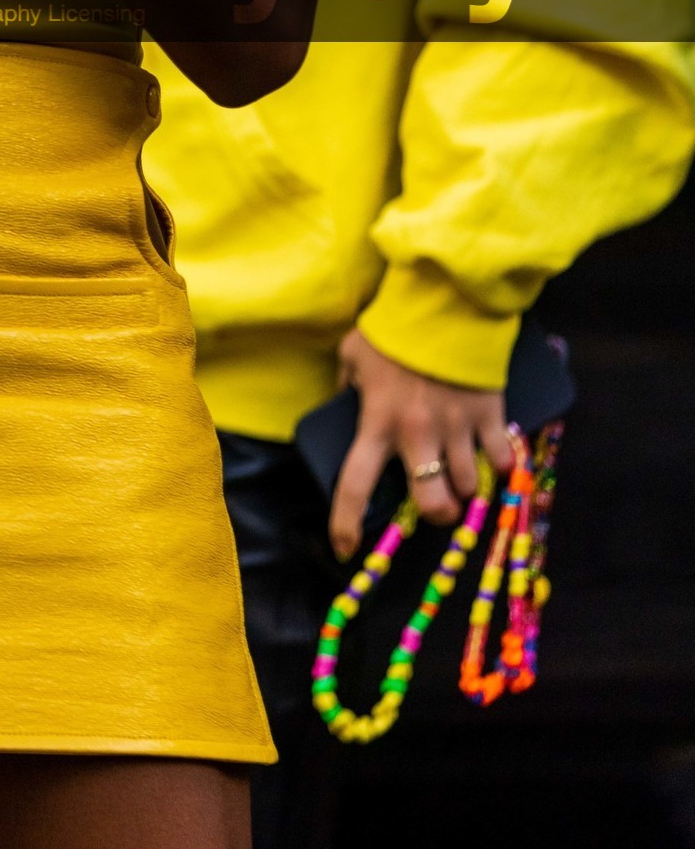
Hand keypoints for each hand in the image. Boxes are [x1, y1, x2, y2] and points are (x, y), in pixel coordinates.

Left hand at [329, 327, 511, 560]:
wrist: (445, 300)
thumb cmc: (394, 328)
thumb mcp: (354, 354)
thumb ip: (347, 386)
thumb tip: (345, 405)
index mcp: (377, 422)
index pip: (354, 485)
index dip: (346, 524)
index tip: (344, 548)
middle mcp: (418, 435)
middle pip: (431, 505)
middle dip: (435, 514)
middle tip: (435, 503)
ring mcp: (459, 428)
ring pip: (470, 489)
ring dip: (466, 490)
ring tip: (462, 475)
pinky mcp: (491, 415)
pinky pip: (503, 461)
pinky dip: (500, 465)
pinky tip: (493, 455)